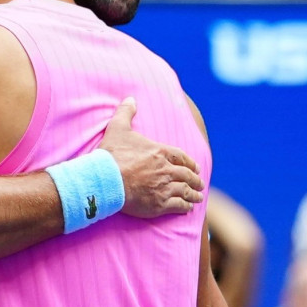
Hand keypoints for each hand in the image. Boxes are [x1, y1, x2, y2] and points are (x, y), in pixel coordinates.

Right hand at [100, 97, 203, 217]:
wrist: (106, 179)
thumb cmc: (112, 155)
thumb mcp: (117, 128)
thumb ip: (125, 112)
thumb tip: (130, 99)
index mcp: (159, 152)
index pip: (181, 157)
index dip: (190, 162)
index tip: (195, 167)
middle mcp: (165, 170)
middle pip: (186, 175)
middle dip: (195, 179)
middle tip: (200, 183)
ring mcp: (164, 187)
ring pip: (185, 191)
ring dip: (193, 194)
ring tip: (198, 198)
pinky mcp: (159, 204)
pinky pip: (178, 205)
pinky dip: (185, 206)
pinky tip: (187, 208)